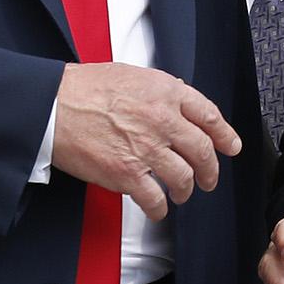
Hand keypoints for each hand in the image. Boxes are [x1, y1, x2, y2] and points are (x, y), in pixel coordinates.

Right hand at [50, 62, 241, 220]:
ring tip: (182, 193)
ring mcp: (146, 148)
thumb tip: (178, 99)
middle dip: (210, 169)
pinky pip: (155, 199)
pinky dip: (160, 208)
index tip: (231, 145)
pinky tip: (158, 208)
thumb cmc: (84, 88)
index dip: (224, 134)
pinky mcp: (127, 174)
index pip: (208, 115)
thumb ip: (160, 89)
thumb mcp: (132, 75)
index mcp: (165, 92)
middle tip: (209, 178)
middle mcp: (161, 119)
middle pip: (202, 150)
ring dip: (186, 190)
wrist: (52, 106)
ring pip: (184, 177)